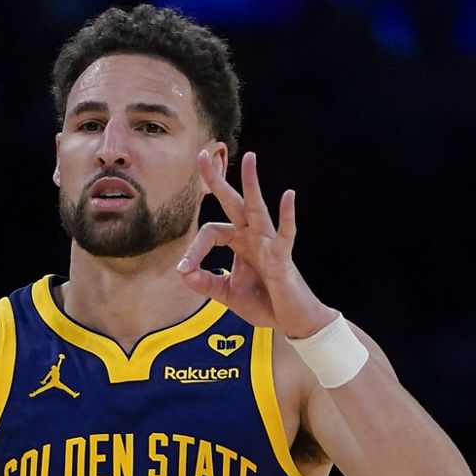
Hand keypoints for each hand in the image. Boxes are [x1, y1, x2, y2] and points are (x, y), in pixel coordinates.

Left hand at [177, 151, 335, 338]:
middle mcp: (252, 237)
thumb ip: (206, 283)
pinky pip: (285, 234)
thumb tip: (183, 272)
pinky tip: (288, 196)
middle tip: (202, 154)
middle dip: (216, 180)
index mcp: (238, 243)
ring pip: (257, 208)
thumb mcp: (227, 295)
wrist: (291, 320)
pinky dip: (287, 215)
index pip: (211, 232)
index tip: (184, 269)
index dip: (194, 249)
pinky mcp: (283, 257)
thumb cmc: (264, 303)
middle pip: (232, 203)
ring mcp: (268, 244)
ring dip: (251, 184)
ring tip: (249, 158)